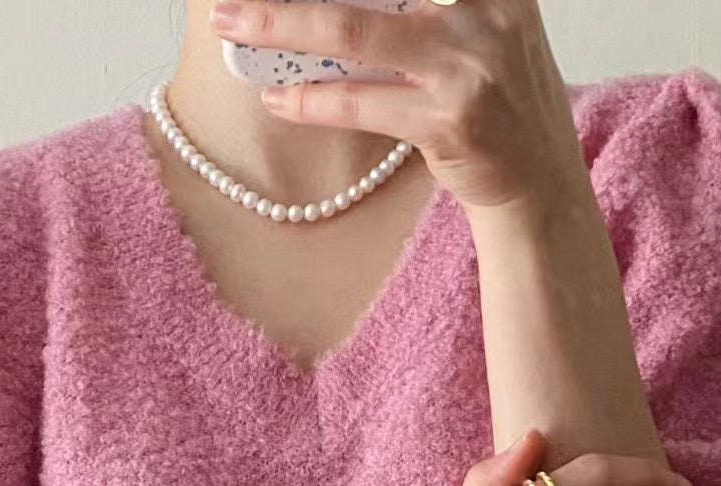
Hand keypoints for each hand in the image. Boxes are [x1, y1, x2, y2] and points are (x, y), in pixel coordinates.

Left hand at [209, 0, 589, 211]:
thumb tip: (331, 8)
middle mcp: (486, 14)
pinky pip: (361, 104)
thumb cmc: (499, 106)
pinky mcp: (447, 124)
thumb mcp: (480, 38)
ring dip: (282, 26)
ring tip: (233, 24)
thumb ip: (427, 11)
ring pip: (354, 36)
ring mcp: (467, 70)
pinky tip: (278, 97)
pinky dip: (311, 100)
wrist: (538, 182)